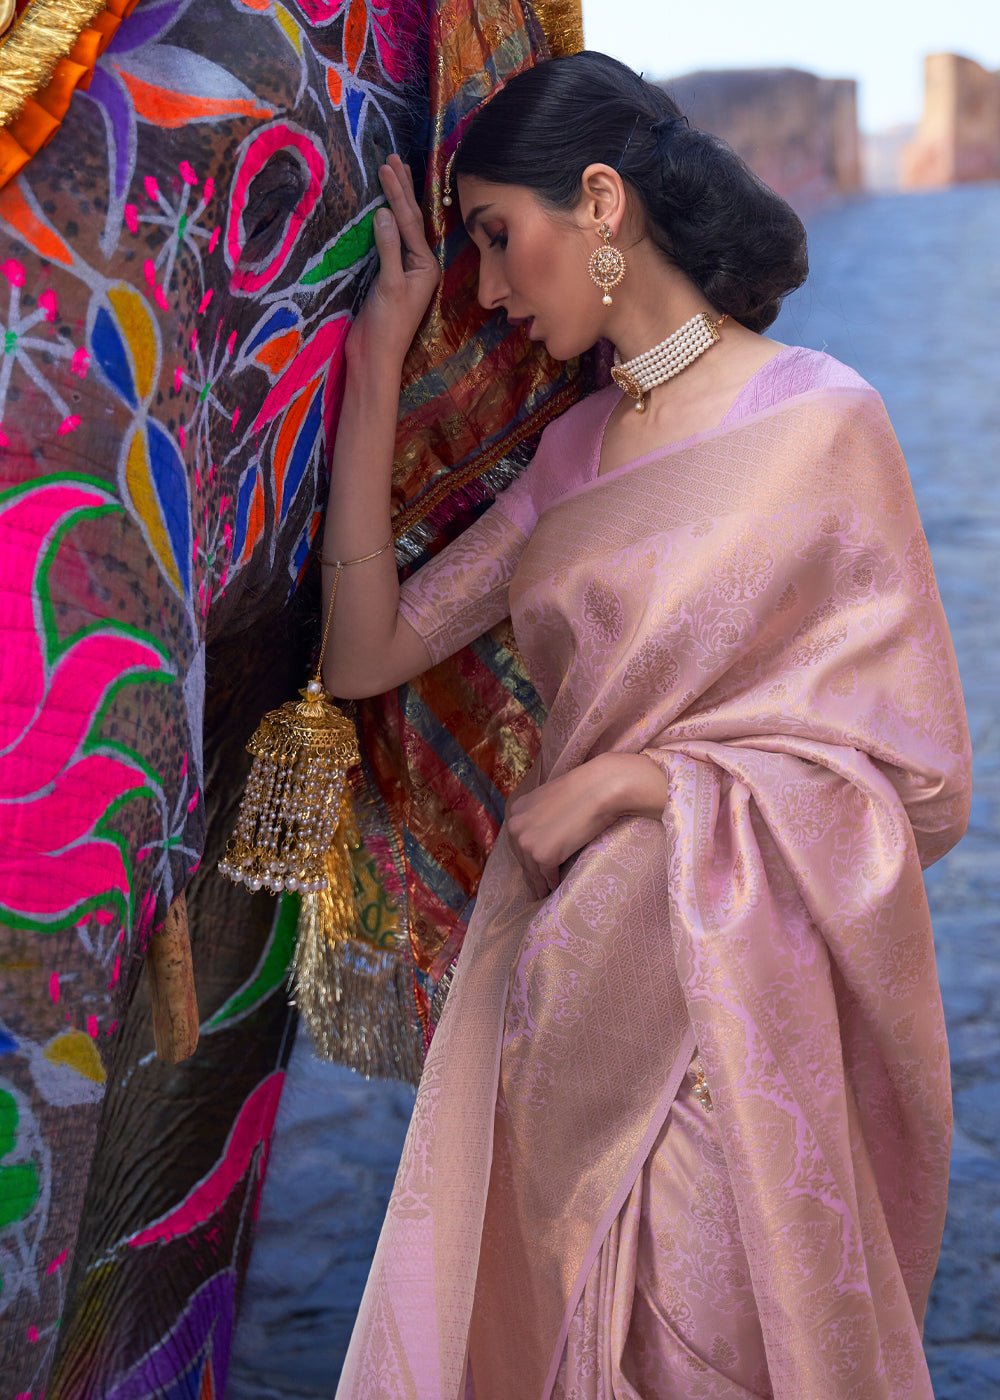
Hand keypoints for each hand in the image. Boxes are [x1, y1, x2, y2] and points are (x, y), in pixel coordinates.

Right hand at [347, 155, 440, 369]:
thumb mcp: (389, 285)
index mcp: (426, 266)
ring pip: (400, 228)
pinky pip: (387, 242)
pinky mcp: (387, 278)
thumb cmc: (387, 326)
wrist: (374, 356)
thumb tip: (385, 213)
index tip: (387, 166)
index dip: (398, 193)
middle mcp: (419, 266)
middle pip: (410, 220)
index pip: (411, 222)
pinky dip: (383, 222)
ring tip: (389, 173)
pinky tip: (378, 208)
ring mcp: (403, 271)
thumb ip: (389, 248)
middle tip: (392, 158)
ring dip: (394, 201)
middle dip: (401, 190)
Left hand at [505, 753, 669, 899]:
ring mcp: (528, 842)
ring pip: (532, 871)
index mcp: (517, 809)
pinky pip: (546, 876)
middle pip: (522, 857)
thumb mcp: (551, 798)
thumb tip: (543, 833)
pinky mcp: (543, 855)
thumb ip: (541, 814)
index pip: (518, 839)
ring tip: (542, 894)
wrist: (599, 788)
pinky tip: (555, 888)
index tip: (528, 867)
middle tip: (533, 888)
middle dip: (529, 873)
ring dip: (538, 884)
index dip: (524, 855)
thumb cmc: (583, 789)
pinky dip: (551, 883)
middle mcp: (516, 826)